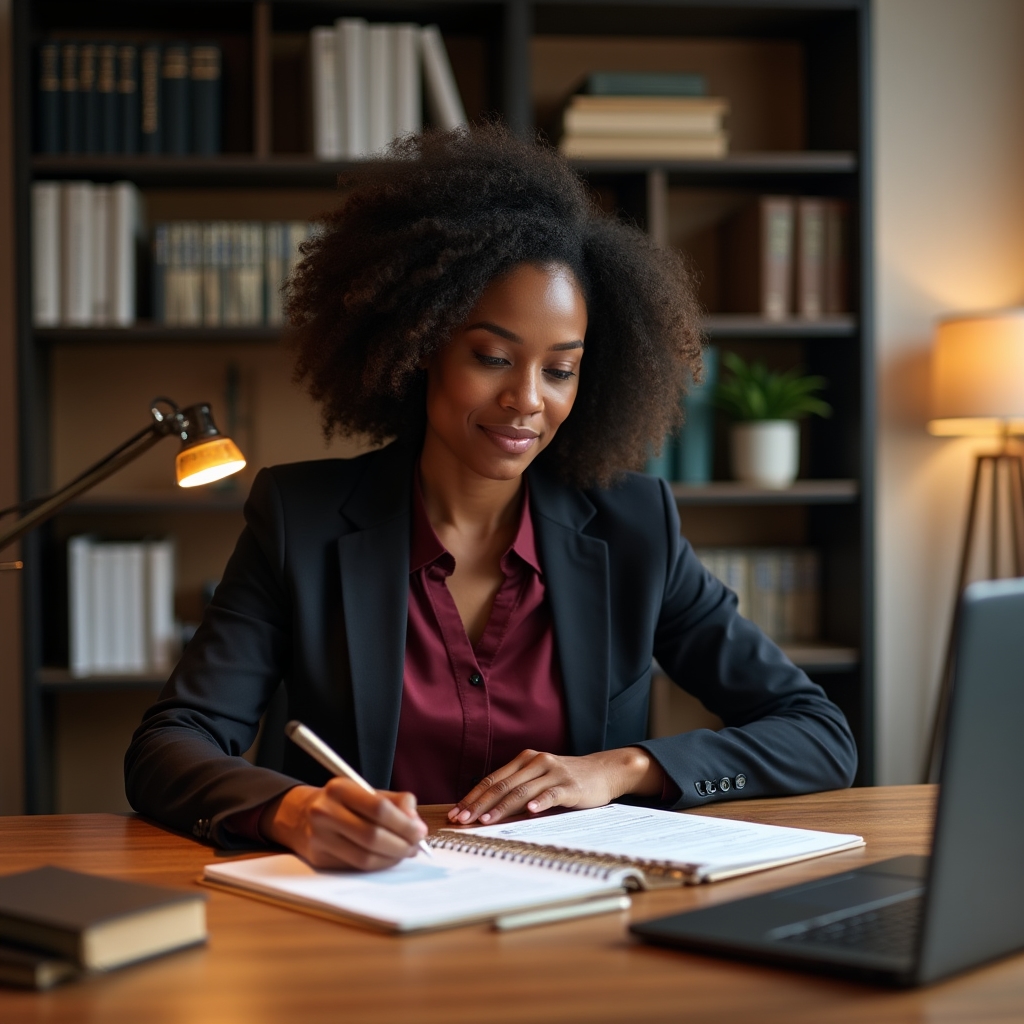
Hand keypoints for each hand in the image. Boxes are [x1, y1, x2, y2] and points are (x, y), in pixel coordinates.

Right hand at [260, 780, 427, 870]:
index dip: (404, 823)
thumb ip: (397, 802)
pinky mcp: (319, 859)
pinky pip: (356, 867)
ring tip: (405, 853)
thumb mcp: (367, 791)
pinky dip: (378, 865)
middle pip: (372, 836)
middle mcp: (325, 812)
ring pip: (364, 857)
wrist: (301, 815)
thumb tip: (416, 825)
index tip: (420, 831)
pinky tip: (388, 858)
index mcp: (340, 788)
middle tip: (416, 847)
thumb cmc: (343, 802)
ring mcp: (319, 838)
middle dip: (401, 844)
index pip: (379, 808)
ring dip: (392, 858)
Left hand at [446, 747, 664, 825]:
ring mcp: (553, 772)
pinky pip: (551, 793)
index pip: (492, 779)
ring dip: (501, 807)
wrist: (603, 771)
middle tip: (462, 820)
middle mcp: (535, 762)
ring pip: (521, 790)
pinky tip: (530, 811)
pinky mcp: (570, 785)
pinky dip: (540, 802)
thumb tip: (485, 810)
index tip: (456, 812)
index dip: (472, 796)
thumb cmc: (566, 779)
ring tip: (485, 820)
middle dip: (479, 804)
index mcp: (524, 760)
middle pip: (502, 785)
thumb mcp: (538, 779)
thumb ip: (517, 789)